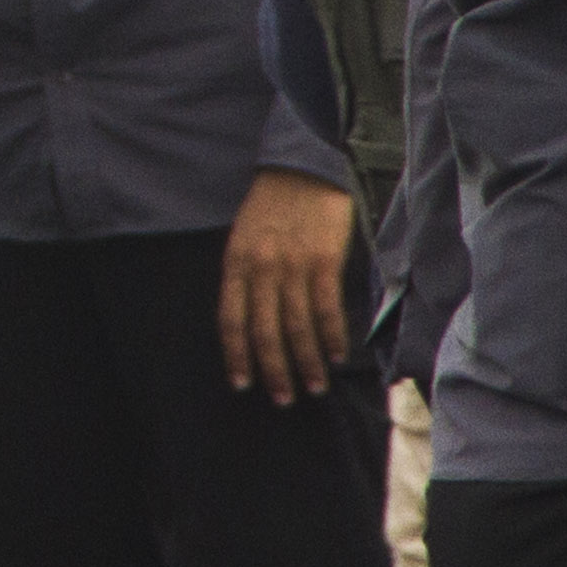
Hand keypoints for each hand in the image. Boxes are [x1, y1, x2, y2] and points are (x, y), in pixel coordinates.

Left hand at [219, 168, 356, 403]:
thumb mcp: (243, 239)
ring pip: (296, 326)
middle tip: (283, 399)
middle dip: (273, 370)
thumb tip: (252, 320)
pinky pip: (326, 307)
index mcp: (235, 264)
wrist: (301, 168)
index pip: (230, 321)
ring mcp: (292, 266)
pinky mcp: (324, 261)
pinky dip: (331, 335)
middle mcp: (261, 269)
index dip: (236, 355)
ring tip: (313, 387)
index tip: (241, 384)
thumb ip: (246, 277)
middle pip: (264, 331)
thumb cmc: (271, 206)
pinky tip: (336, 355)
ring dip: (306, 362)